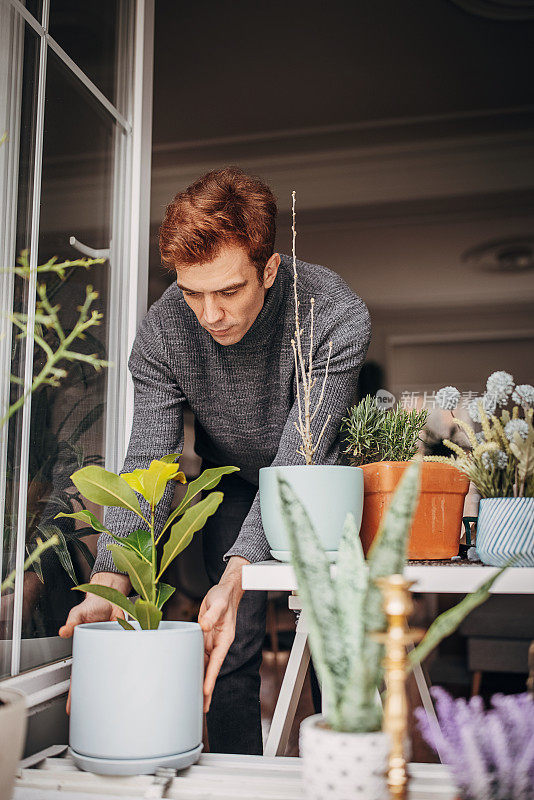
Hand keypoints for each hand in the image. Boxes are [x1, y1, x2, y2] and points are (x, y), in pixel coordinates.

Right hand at [59, 572, 130, 713]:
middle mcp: (102, 653)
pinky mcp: (128, 640)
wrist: (109, 595)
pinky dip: (134, 665)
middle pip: (99, 679)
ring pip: (116, 671)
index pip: (80, 675)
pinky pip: (131, 654)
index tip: (72, 707)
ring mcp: (116, 648)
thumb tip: (64, 631)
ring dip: (117, 685)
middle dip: (96, 696)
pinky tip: (137, 676)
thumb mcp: (78, 613)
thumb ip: (72, 622)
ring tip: (118, 702)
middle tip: (97, 712)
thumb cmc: (91, 607)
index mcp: (87, 649)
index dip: (76, 693)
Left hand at [198, 556, 246, 712]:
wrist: (224, 590)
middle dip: (206, 690)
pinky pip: (197, 655)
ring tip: (192, 701)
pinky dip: (193, 666)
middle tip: (200, 709)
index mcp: (224, 639)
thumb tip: (202, 626)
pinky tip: (187, 677)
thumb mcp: (218, 603)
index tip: (205, 693)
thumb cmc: (224, 596)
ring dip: (198, 681)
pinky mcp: (202, 638)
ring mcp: (210, 642)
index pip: (216, 662)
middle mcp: (217, 644)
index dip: (210, 678)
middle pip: (210, 670)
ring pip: (203, 666)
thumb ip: (212, 615)